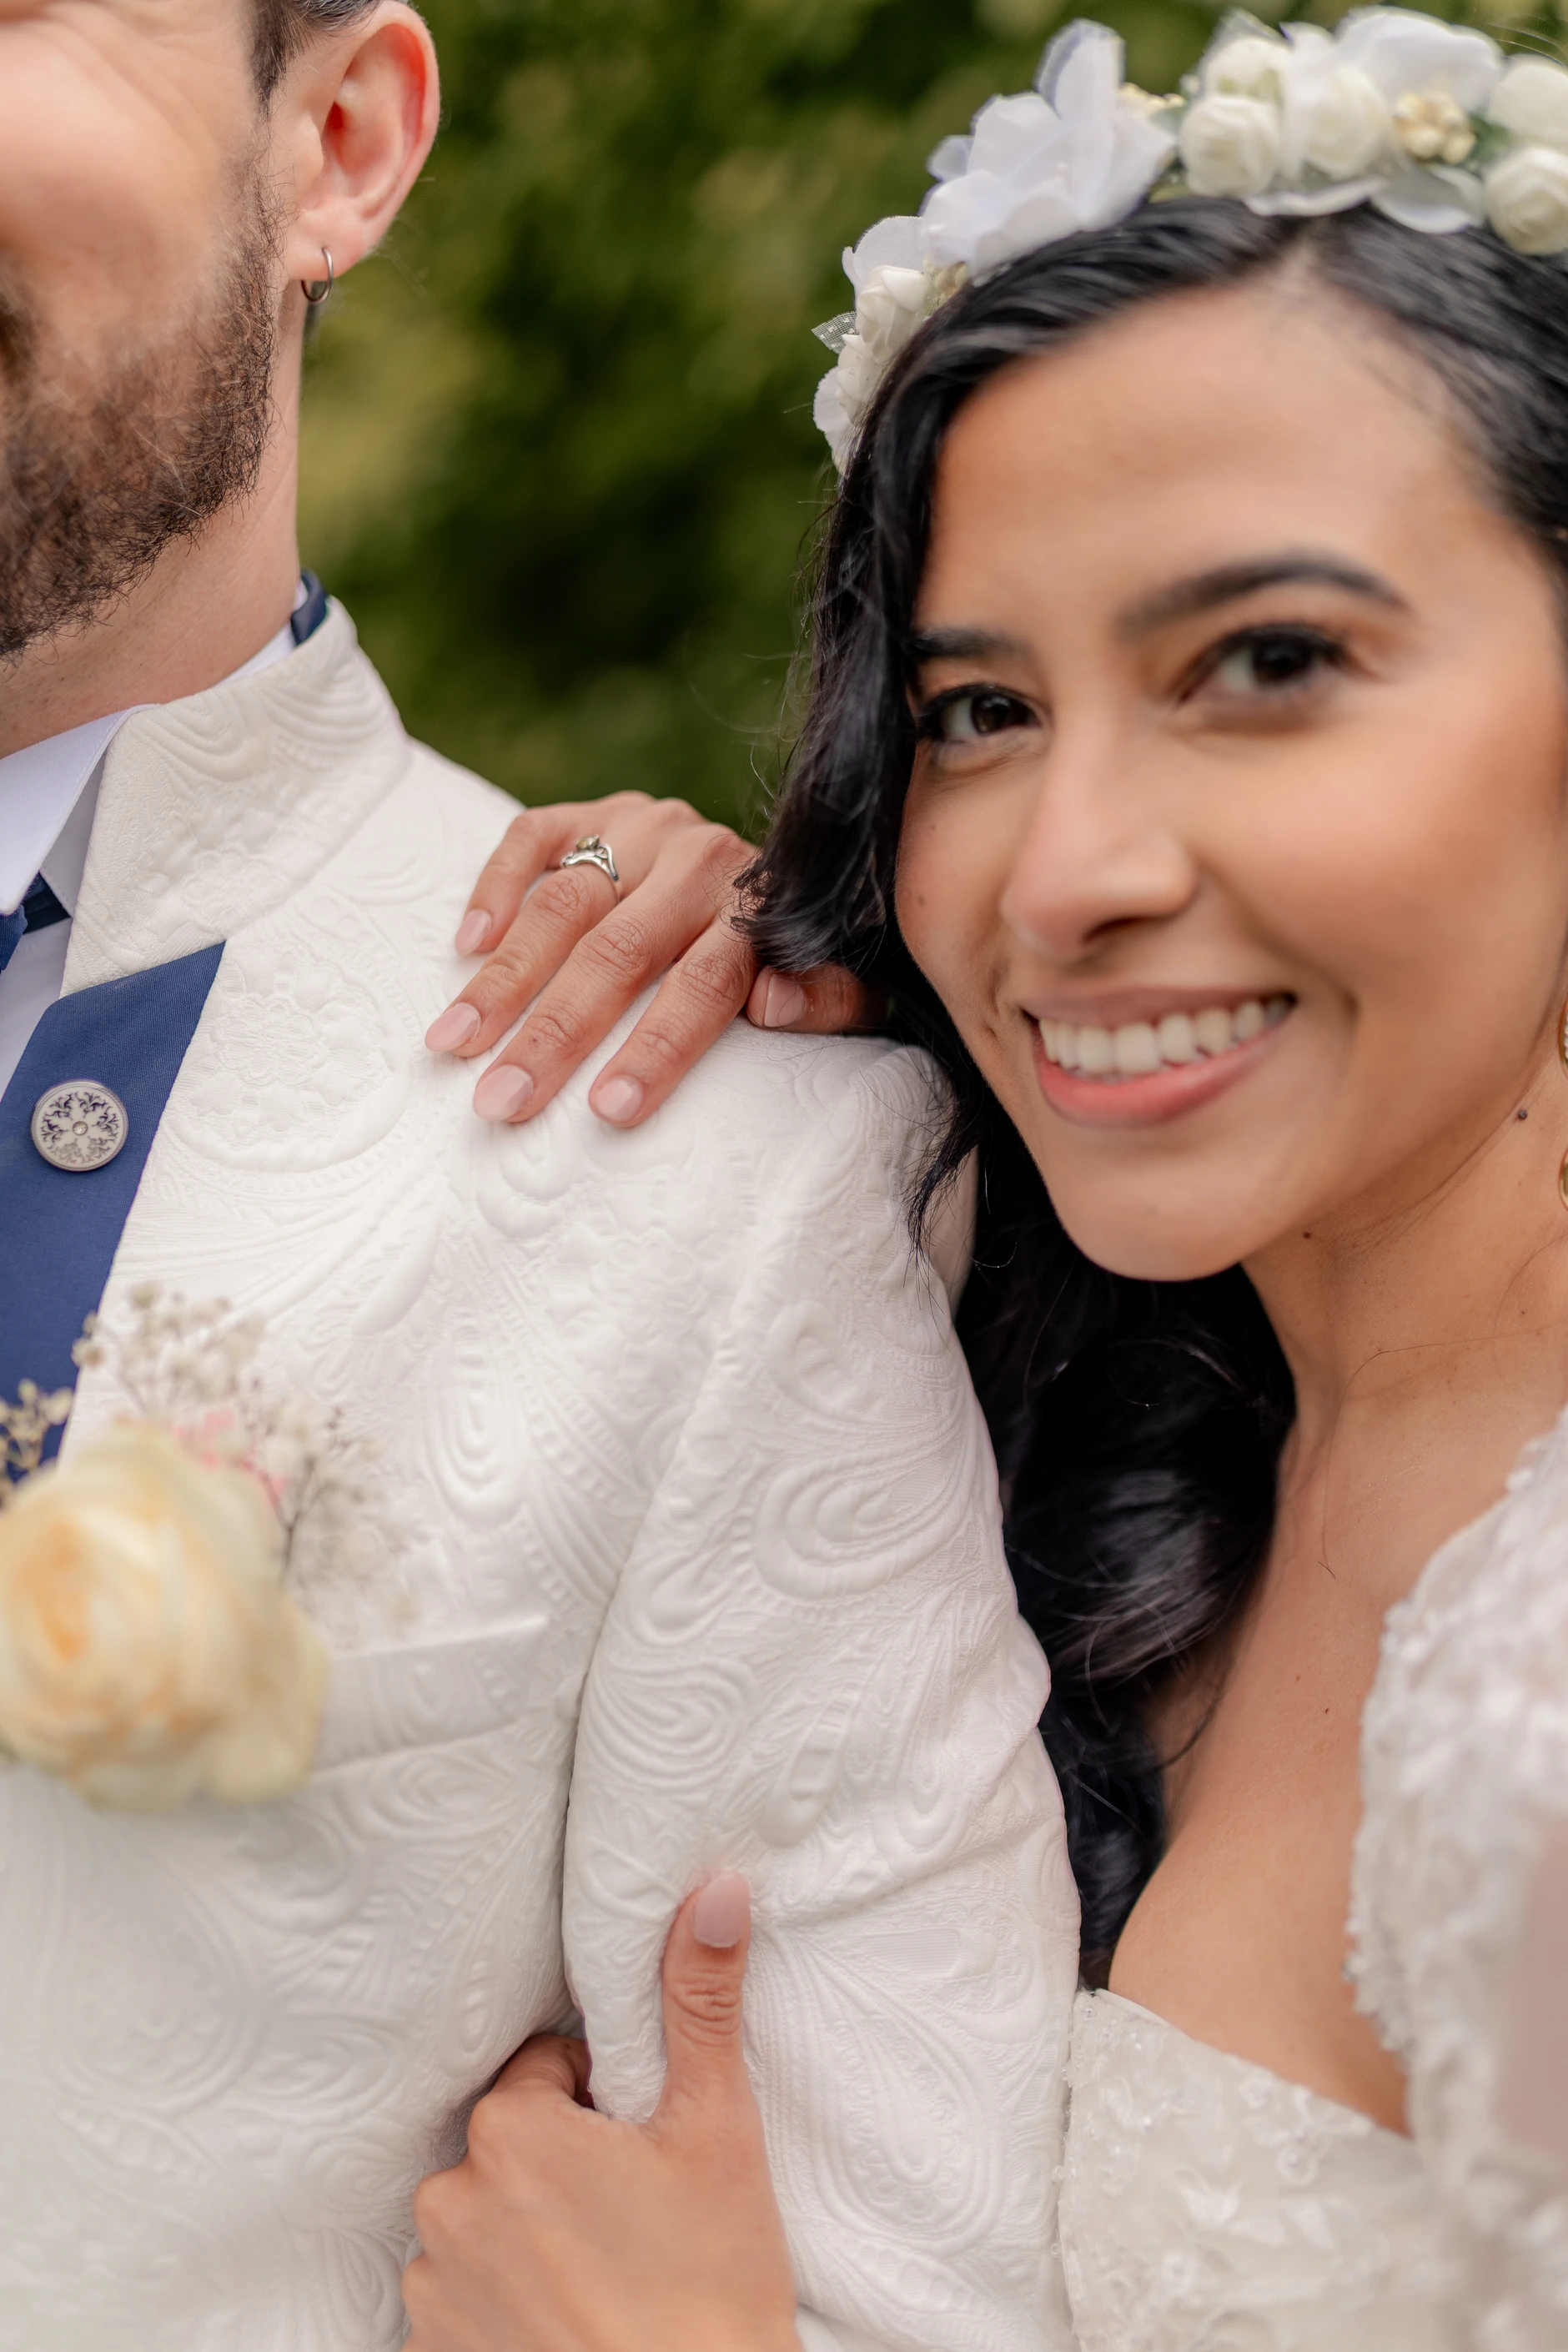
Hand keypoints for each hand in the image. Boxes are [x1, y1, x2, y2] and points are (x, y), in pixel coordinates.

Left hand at [403, 1876, 801, 2351]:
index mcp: (509, 2132)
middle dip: (561, 2167)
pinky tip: (568, 2321)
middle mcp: (449, 2203)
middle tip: (634, 2215)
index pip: (542, 2071)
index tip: (645, 2152)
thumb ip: (700, 2000)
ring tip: (605, 2275)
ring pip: (482, 2221)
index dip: (602, 2104)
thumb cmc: (711, 2286)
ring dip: (527, 2236)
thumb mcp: (717, 2129)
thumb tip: (717, 1890)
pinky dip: (503, 2306)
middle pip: (507, 2147)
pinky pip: (460, 2301)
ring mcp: (432, 2290)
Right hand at [422, 793, 873, 1127]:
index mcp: (761, 910)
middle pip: (617, 952)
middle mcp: (702, 859)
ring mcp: (646, 827)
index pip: (702, 987)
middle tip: (500, 1100)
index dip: (656, 1050)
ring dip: (502, 978)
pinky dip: (496, 886)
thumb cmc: (804, 955)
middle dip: (552, 1033)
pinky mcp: (598, 808)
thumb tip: (772, 1005)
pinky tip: (465, 948)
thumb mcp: (855, 990)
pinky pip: (536, 835)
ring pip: (564, 902)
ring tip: (451, 1042)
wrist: (802, 864)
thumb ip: (830, 1000)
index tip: (607, 1111)